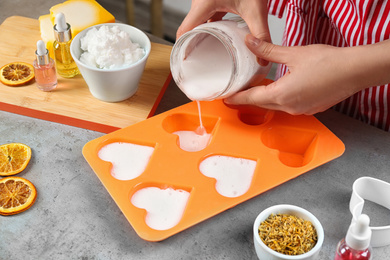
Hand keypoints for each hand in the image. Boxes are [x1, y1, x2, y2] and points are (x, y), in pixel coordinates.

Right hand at [177, 0, 270, 56]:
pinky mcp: (211, 1)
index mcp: (204, 4)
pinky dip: (211, 28)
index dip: (182, 48)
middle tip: (200, 63)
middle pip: (190, 29)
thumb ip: (261, 35)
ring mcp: (204, 1)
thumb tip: (262, 60)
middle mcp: (200, 2)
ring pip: (198, 23)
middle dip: (194, 46)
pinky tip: (220, 38)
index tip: (185, 62)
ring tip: (209, 53)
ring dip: (203, 37)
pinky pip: (206, 17)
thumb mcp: (256, 10)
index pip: (184, 31)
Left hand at [225, 35, 389, 114]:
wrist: (356, 71)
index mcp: (282, 95)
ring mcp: (301, 110)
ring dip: (264, 98)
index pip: (252, 98)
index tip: (227, 99)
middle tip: (238, 93)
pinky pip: (289, 106)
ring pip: (275, 106)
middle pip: (262, 104)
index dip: (238, 98)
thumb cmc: (329, 63)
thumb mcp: (293, 54)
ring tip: (256, 89)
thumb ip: (268, 50)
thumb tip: (251, 42)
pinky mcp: (311, 109)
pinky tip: (280, 90)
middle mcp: (290, 107)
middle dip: (249, 98)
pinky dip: (280, 99)